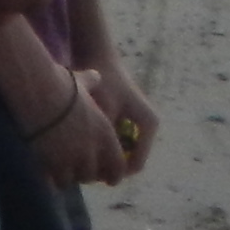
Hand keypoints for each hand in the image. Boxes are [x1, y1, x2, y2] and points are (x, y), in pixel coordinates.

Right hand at [28, 73, 127, 188]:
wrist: (37, 92)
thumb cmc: (60, 83)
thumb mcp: (82, 82)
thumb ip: (92, 83)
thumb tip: (95, 76)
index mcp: (104, 133)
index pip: (117, 165)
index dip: (114, 174)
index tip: (110, 177)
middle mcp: (90, 150)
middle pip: (94, 175)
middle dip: (88, 174)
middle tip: (81, 171)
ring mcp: (70, 158)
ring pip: (75, 179)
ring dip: (71, 176)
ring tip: (64, 170)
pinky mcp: (50, 162)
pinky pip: (56, 180)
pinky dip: (54, 177)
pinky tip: (49, 170)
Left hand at [84, 57, 159, 175]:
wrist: (98, 55)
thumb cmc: (102, 81)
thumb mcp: (102, 112)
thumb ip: (103, 140)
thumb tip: (98, 169)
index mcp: (148, 125)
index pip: (134, 165)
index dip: (112, 174)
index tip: (89, 173)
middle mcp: (148, 128)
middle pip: (128, 161)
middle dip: (107, 167)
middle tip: (83, 168)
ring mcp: (138, 125)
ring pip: (121, 154)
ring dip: (104, 158)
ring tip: (81, 157)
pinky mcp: (128, 121)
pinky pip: (116, 144)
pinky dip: (101, 147)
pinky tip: (82, 145)